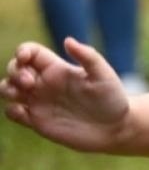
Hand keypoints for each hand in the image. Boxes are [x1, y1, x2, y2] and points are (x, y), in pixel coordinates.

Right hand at [1, 38, 131, 150]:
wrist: (115, 129)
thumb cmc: (112, 99)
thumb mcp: (103, 75)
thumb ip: (88, 56)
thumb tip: (68, 40)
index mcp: (57, 69)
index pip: (30, 52)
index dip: (22, 51)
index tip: (24, 58)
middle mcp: (44, 83)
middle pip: (15, 69)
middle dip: (14, 71)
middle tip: (29, 82)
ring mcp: (39, 102)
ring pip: (8, 89)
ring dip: (6, 89)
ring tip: (20, 94)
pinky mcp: (37, 121)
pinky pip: (12, 113)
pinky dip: (11, 111)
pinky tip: (25, 112)